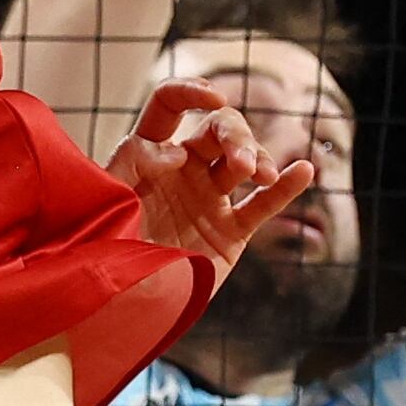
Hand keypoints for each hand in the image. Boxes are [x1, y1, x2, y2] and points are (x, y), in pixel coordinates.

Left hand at [104, 79, 315, 278]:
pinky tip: (304, 171)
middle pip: (218, 128)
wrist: (116, 313)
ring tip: (262, 175)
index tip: (213, 100)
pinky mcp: (229, 233)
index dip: (190, 93)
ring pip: (243, 159)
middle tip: (243, 162)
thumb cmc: (100, 256)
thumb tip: (174, 149)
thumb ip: (130, 166)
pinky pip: (262, 205)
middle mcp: (181, 171)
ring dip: (257, 156)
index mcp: (146, 156)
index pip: (168, 107)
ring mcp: (208, 200)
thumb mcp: (105, 203)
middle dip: (236, 135)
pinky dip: (286, 187)